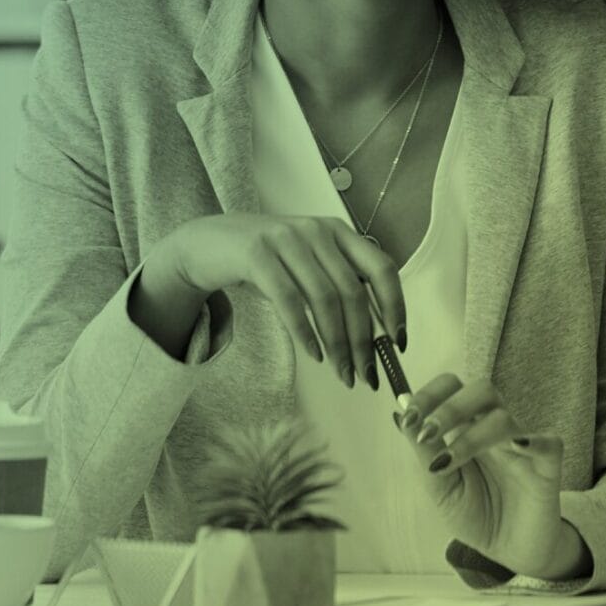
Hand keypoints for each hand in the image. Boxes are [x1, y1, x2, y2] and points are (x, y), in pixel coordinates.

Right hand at [157, 214, 404, 388]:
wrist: (207, 243)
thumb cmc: (267, 262)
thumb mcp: (308, 264)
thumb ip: (338, 286)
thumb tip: (375, 335)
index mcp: (339, 232)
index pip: (382, 269)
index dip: (395, 306)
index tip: (398, 343)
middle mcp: (317, 231)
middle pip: (353, 292)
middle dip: (364, 339)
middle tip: (368, 375)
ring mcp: (286, 239)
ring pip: (324, 299)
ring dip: (338, 343)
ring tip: (343, 373)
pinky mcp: (256, 254)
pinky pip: (289, 300)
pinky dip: (305, 332)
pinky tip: (315, 355)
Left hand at [395, 374, 579, 579]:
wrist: (508, 550)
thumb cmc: (475, 515)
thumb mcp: (440, 488)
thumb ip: (425, 453)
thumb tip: (401, 414)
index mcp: (467, 429)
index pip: (453, 389)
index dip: (430, 394)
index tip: (409, 417)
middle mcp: (495, 430)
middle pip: (482, 390)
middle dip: (450, 408)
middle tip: (428, 434)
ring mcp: (522, 445)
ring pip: (503, 418)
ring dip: (471, 436)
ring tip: (448, 462)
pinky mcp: (547, 466)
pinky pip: (549, 443)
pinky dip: (534, 441)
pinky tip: (517, 447)